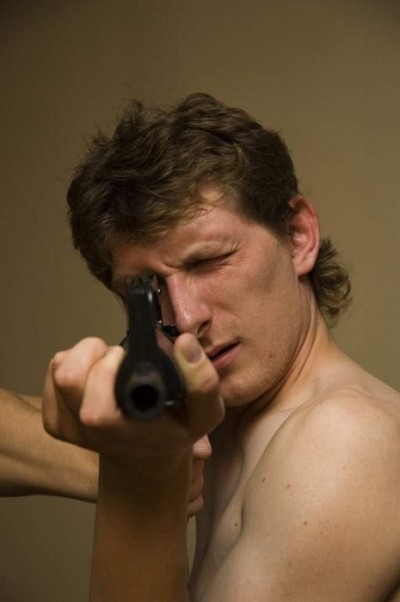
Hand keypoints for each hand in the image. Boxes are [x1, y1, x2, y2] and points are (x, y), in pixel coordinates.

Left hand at [42, 335, 222, 498]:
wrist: (145, 460)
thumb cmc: (174, 430)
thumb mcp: (205, 413)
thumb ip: (203, 382)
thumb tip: (184, 342)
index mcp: (128, 433)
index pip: (98, 410)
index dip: (108, 370)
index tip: (127, 357)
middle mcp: (94, 434)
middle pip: (70, 379)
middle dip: (98, 354)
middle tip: (122, 359)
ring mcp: (70, 429)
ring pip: (59, 371)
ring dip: (85, 355)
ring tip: (109, 363)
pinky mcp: (55, 422)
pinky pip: (52, 372)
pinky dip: (71, 361)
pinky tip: (94, 373)